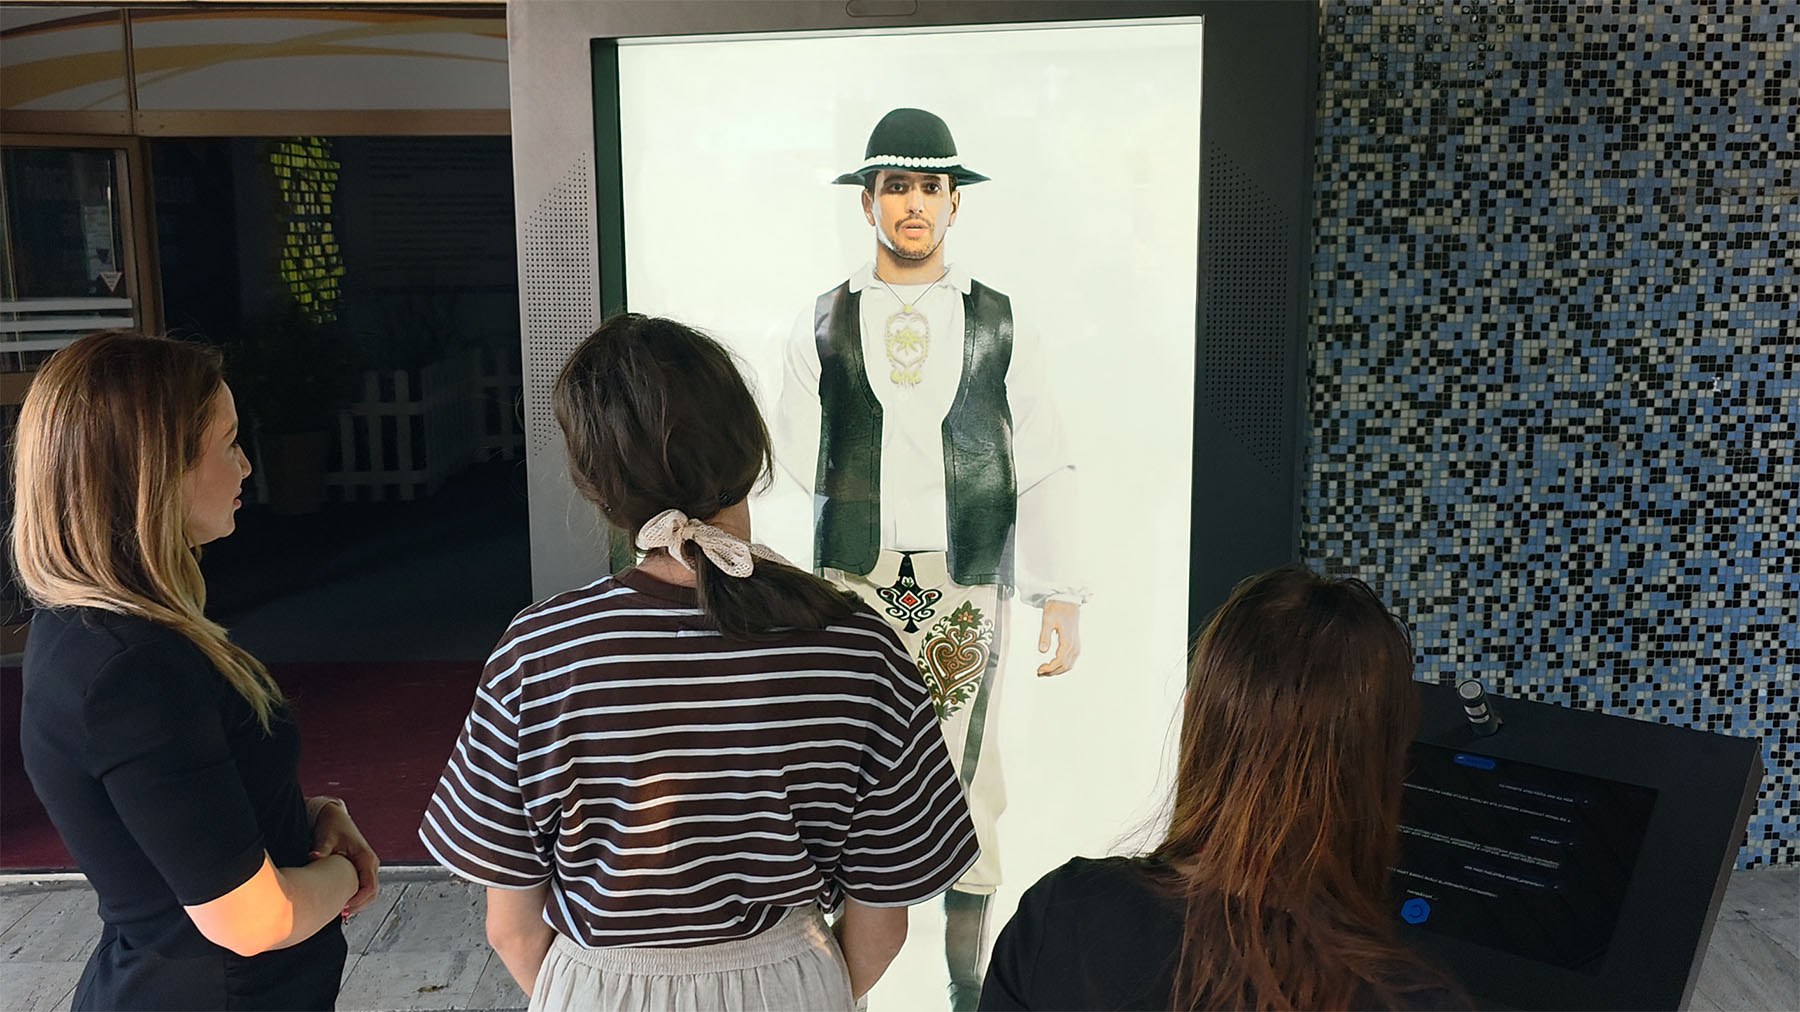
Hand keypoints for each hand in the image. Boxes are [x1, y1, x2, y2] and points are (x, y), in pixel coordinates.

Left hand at [309, 799, 379, 914]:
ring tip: (339, 910)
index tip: (344, 908)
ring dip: (356, 903)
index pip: (370, 887)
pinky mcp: (359, 869)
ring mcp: (366, 867)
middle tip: (340, 913)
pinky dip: (354, 897)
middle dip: (358, 905)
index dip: (358, 901)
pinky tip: (340, 901)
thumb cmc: (333, 824)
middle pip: (372, 893)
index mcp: (366, 857)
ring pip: (368, 892)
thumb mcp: (327, 838)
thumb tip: (314, 857)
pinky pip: (362, 887)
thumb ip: (322, 851)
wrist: (332, 816)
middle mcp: (370, 863)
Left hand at [1036, 600, 1080, 675]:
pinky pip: (1071, 660)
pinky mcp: (1075, 644)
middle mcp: (1074, 645)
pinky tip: (1054, 665)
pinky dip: (1062, 665)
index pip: (1059, 661)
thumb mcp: (1047, 620)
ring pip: (1069, 665)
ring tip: (1045, 670)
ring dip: (1057, 670)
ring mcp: (1076, 645)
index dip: (1049, 668)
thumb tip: (1042, 650)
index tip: (1039, 670)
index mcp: (1067, 640)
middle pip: (1065, 666)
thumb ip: (1044, 636)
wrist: (1067, 601)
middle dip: (1052, 671)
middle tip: (1040, 672)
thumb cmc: (1057, 608)